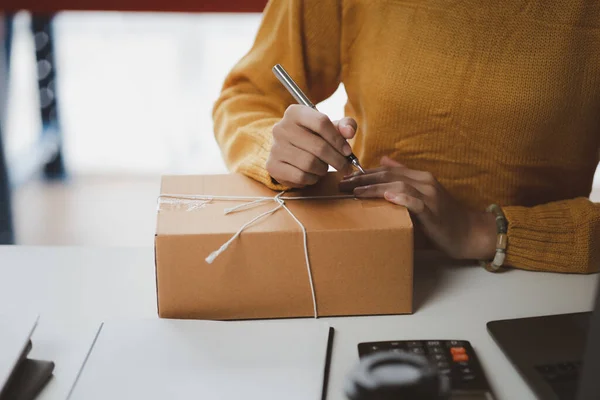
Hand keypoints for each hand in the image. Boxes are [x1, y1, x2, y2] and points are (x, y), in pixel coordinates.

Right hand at [267, 105, 355, 187]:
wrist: (287, 151)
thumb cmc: (313, 137)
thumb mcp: (329, 127)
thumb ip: (344, 125)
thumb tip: (349, 131)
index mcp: (295, 112)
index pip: (321, 122)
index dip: (338, 139)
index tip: (347, 151)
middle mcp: (281, 128)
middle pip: (318, 146)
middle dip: (336, 159)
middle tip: (344, 166)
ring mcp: (275, 148)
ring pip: (310, 163)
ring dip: (323, 169)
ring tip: (323, 167)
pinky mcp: (273, 166)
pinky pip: (300, 176)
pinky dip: (312, 178)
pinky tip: (312, 174)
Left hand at [339, 156, 496, 259]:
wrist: (470, 232)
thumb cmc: (442, 217)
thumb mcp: (421, 195)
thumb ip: (404, 179)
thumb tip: (384, 161)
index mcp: (419, 178)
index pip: (386, 170)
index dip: (364, 172)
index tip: (344, 178)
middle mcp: (424, 182)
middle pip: (388, 175)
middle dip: (362, 179)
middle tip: (341, 184)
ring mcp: (430, 196)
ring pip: (398, 185)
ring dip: (375, 188)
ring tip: (356, 192)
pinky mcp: (434, 211)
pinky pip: (415, 202)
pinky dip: (401, 198)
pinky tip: (387, 197)